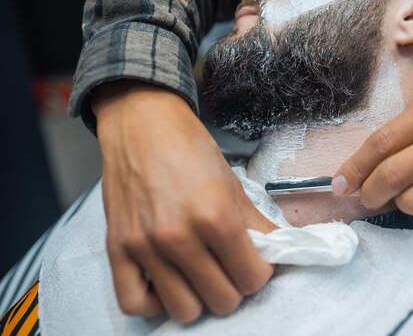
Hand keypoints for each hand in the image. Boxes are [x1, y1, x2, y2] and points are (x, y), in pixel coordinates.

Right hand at [94, 81, 275, 322]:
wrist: (141, 122)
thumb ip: (255, 225)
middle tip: (231, 267)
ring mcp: (144, 247)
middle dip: (235, 286)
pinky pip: (134, 304)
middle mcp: (178, 237)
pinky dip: (156, 303)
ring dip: (201, 299)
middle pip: (222, 300)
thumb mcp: (232, 183)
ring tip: (202, 276)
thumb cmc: (189, 147)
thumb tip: (275, 254)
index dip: (261, 273)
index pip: (252, 278)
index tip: (256, 262)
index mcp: (215, 216)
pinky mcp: (116, 249)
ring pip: (185, 311)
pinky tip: (169, 284)